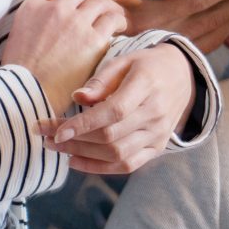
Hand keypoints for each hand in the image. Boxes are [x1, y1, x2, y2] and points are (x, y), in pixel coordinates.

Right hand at [0, 0, 124, 112]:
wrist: (28, 95)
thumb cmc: (23, 74)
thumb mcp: (19, 35)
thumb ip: (37, 18)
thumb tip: (55, 12)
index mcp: (32, 7)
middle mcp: (53, 10)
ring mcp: (73, 23)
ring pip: (101, 0)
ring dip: (112, 5)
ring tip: (117, 15)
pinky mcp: (92, 41)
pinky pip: (113, 20)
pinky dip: (119, 21)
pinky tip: (120, 29)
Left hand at [39, 44, 195, 174]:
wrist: (183, 77)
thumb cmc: (146, 66)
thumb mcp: (124, 61)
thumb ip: (101, 80)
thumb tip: (77, 98)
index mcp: (146, 87)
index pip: (113, 112)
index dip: (82, 124)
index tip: (54, 130)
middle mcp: (155, 114)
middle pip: (110, 136)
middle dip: (73, 140)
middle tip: (45, 136)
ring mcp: (158, 134)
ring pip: (116, 153)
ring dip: (81, 154)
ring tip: (56, 147)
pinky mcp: (157, 147)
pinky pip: (127, 164)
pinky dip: (99, 167)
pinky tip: (76, 161)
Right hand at [82, 0, 228, 54]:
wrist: (82, 55)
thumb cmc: (89, 13)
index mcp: (153, 17)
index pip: (200, 0)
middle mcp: (167, 36)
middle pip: (216, 16)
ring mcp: (173, 50)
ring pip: (217, 32)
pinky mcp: (175, 58)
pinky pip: (209, 43)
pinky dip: (226, 29)